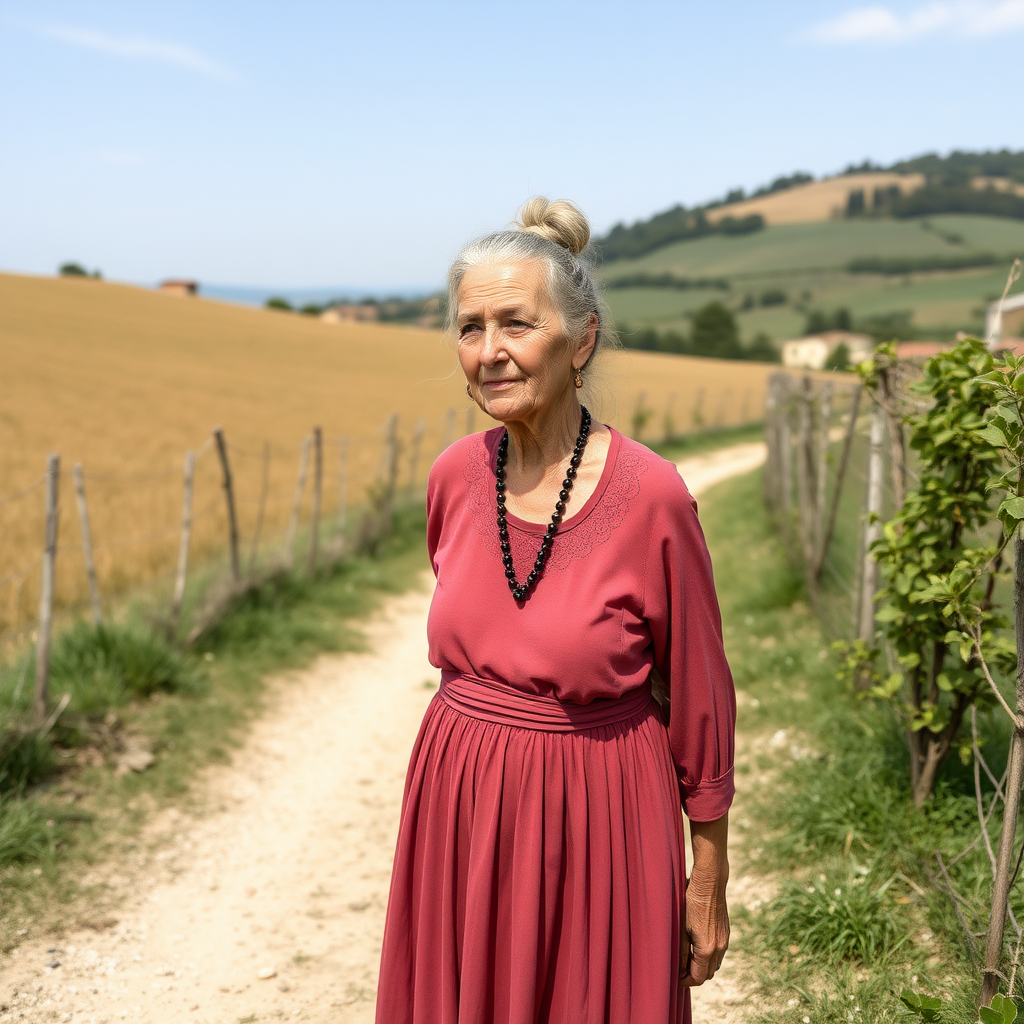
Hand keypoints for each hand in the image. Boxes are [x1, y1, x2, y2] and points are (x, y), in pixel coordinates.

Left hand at [679, 812, 729, 988]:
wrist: (710, 883)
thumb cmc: (692, 902)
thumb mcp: (682, 928)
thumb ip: (681, 951)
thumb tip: (678, 969)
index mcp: (707, 949)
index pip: (698, 977)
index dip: (686, 981)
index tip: (675, 978)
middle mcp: (719, 948)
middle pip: (707, 974)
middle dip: (693, 975)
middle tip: (678, 970)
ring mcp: (724, 941)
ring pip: (714, 965)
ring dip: (701, 967)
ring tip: (686, 960)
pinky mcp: (726, 933)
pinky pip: (718, 954)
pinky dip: (708, 957)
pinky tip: (696, 948)